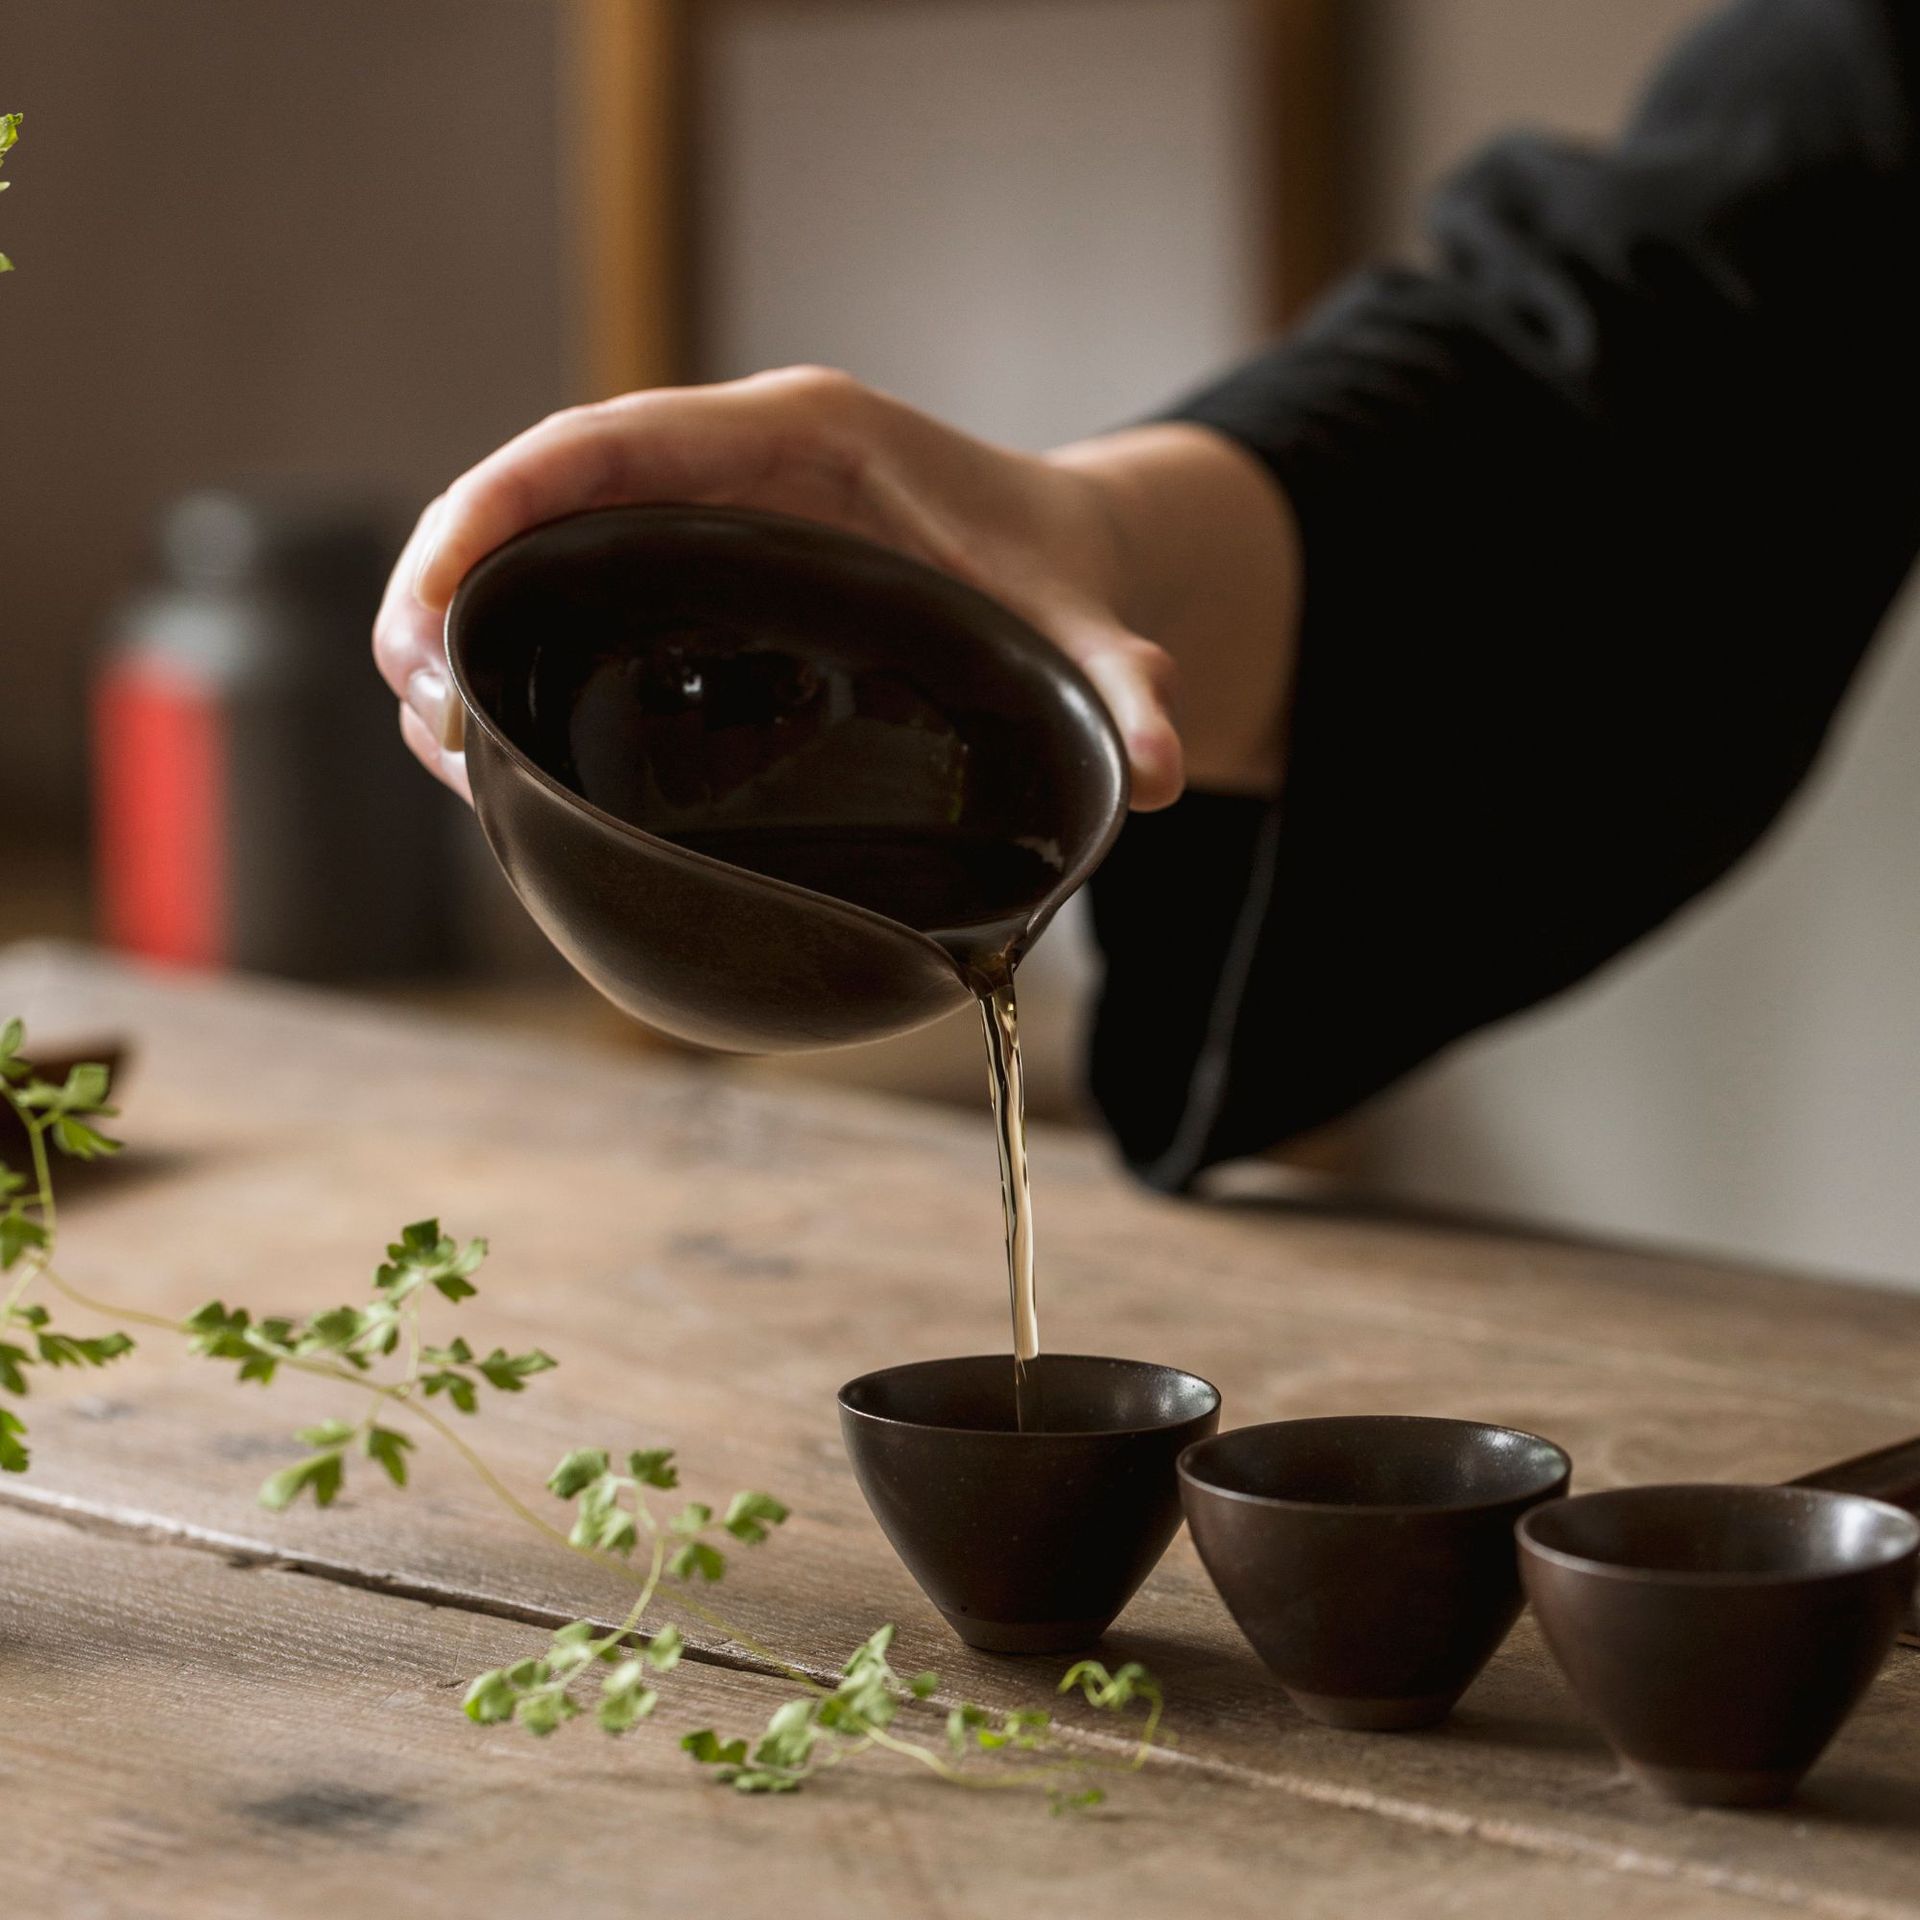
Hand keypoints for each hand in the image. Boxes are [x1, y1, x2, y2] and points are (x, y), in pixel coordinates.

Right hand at [373, 367, 1297, 807]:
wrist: (1063, 561)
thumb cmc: (1054, 571)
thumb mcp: (1083, 619)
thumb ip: (1121, 685)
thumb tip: (1163, 769)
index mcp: (798, 438)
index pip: (611, 441)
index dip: (503, 506)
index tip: (435, 597)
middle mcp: (731, 468)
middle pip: (545, 496)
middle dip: (454, 579)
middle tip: (410, 697)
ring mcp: (703, 524)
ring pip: (546, 552)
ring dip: (470, 631)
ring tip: (429, 738)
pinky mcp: (698, 583)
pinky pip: (580, 599)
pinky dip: (521, 661)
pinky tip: (491, 744)